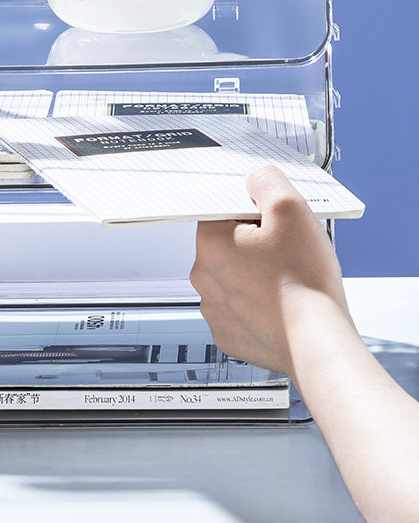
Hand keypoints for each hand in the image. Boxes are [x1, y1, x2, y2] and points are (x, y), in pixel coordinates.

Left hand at [190, 164, 351, 373]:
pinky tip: (283, 304)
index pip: (223, 210)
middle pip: (229, 243)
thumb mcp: (290, 208)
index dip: (253, 212)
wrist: (318, 344)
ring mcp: (216, 310)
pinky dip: (260, 305)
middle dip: (255, 242)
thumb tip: (254, 178)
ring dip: (256, 274)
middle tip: (287, 251)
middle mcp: (204, 277)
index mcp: (210, 243)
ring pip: (235, 277)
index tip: (275, 224)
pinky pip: (242, 309)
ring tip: (289, 280)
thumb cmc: (305, 281)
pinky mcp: (231, 335)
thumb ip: (266, 181)